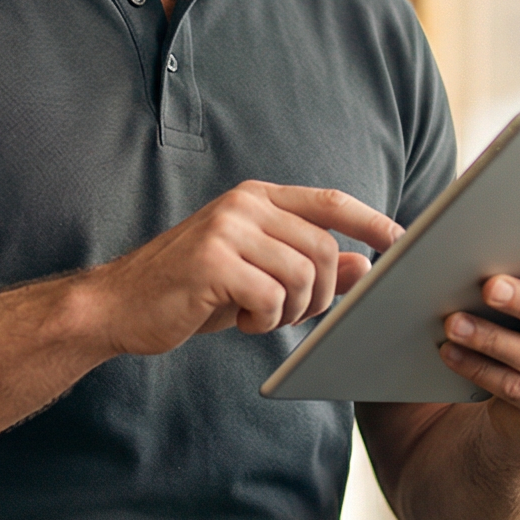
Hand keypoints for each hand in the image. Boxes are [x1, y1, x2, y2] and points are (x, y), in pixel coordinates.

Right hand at [81, 181, 403, 355]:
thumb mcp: (256, 275)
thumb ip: (308, 267)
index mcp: (256, 198)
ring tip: (259, 316)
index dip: (371, 221)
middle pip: (324, 249)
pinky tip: (240, 321)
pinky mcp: (212, 263)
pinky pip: (272, 298)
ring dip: (291, 312)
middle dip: (321, 294)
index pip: (330, 202)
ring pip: (303, 276)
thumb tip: (365, 266)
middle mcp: (243, 205)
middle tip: (292, 314)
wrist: (119, 306)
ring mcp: (226, 230)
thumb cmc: (190, 292)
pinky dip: (264, 321)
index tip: (400, 240)